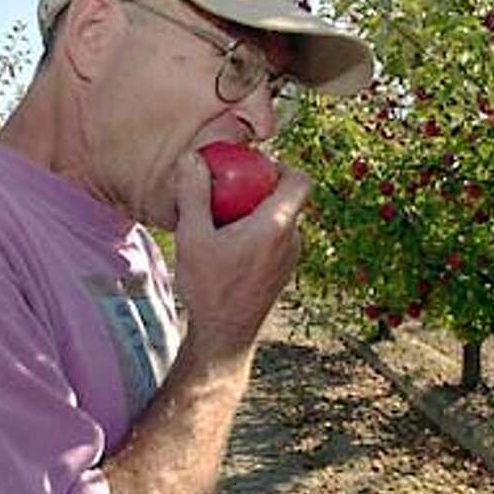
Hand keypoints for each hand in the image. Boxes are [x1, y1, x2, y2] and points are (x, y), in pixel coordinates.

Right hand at [173, 152, 311, 360]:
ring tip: (226, 218)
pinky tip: (230, 242)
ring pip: (282, 221)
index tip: (254, 168)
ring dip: (259, 212)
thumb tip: (193, 158)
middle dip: (263, 188)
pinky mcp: (283, 272)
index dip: (282, 166)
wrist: (224, 336)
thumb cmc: (209, 288)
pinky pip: (277, 240)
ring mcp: (290, 258)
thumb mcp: (192, 237)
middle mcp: (292, 239)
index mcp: (276, 225)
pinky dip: (259, 232)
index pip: (301, 180)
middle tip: (231, 189)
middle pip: (289, 199)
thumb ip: (193, 194)